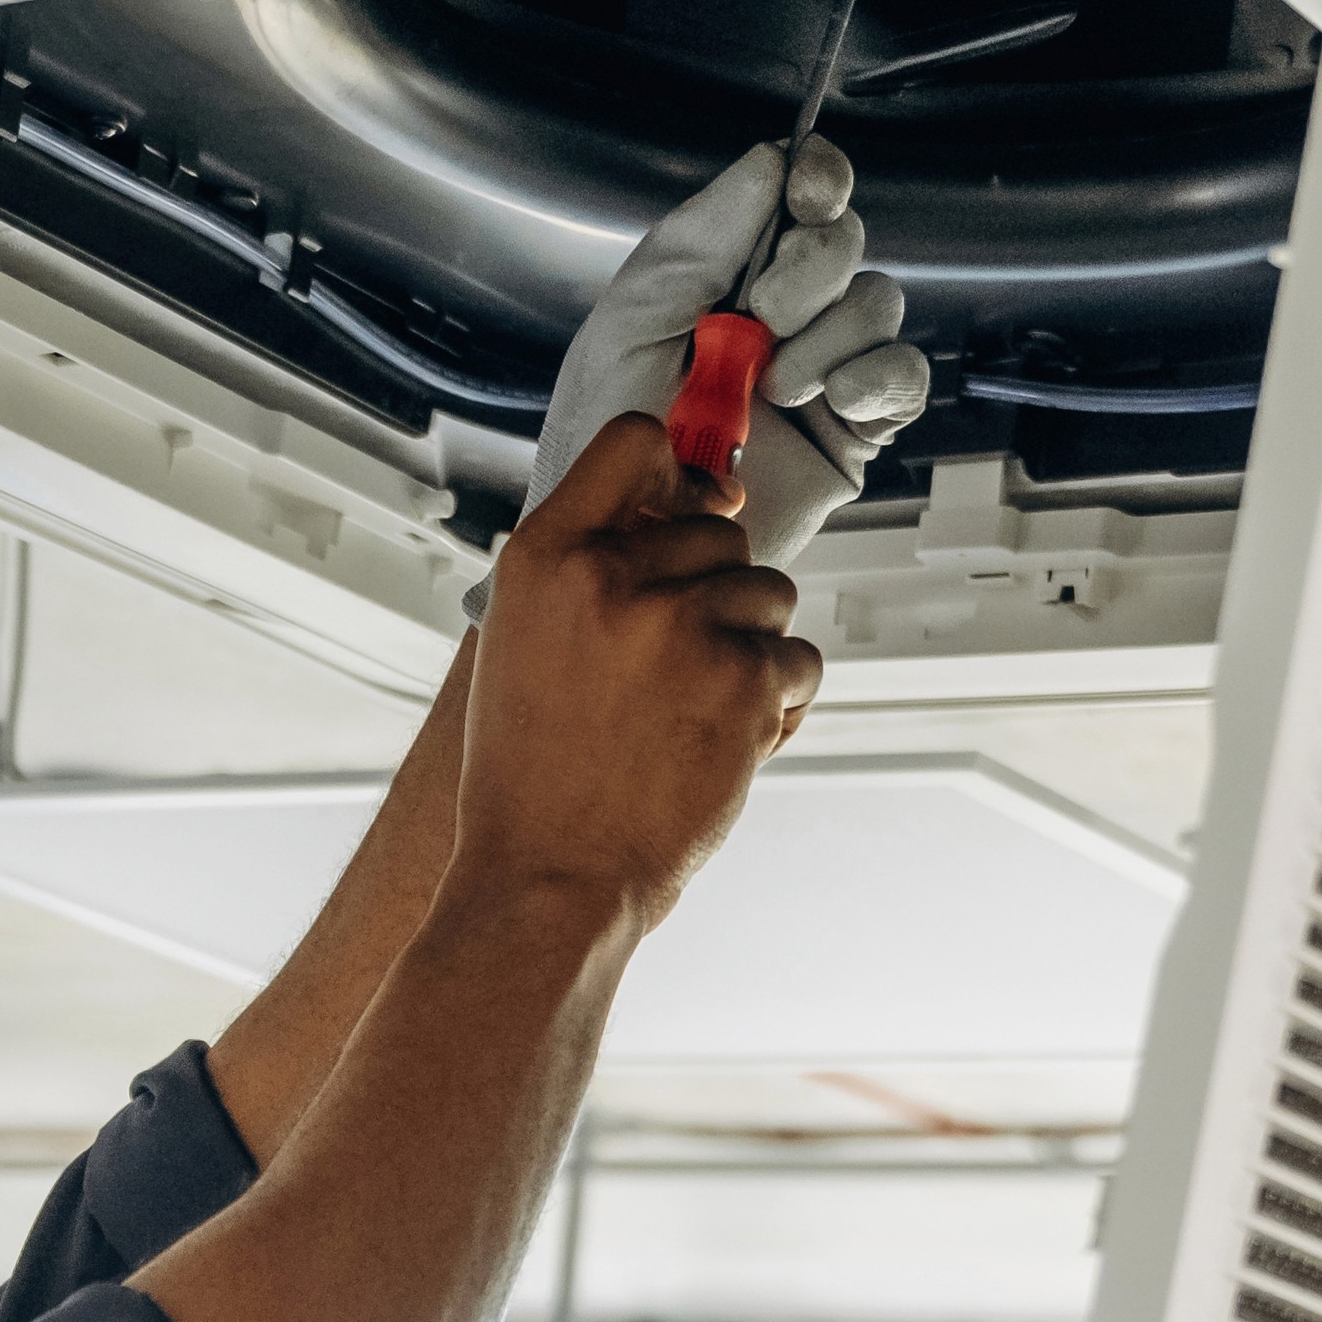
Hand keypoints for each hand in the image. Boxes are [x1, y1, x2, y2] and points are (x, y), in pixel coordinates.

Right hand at [458, 393, 821, 934]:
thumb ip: (591, 567)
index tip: (694, 503)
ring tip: (689, 712)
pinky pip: (797, 659)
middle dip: (716, 590)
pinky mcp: (745, 678)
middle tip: (670, 669)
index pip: (634, 443)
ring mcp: (683, 625)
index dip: (676, 472)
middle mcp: (612, 577)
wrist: (549, 878)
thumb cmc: (533, 775)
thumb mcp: (524, 642)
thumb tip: (695, 508)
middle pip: (719, 531)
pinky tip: (719, 743)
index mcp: (544, 558)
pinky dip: (776, 703)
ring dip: (750, 647)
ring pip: (769, 592)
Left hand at [510, 139, 936, 580]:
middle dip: (812, 268)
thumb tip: (771, 161)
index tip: (809, 193)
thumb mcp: (635, 315)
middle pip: (845, 242)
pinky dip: (877, 377)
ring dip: (832, 335)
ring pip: (878, 304)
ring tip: (774, 389)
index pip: (798, 198)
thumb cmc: (606, 434)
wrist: (626, 538)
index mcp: (728, 274)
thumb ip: (700, 235)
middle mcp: (781, 315)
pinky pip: (902, 378)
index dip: (820, 181)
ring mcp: (820, 371)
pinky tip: (832, 400)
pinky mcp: (851, 432)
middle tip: (760, 316)